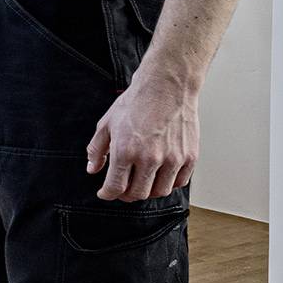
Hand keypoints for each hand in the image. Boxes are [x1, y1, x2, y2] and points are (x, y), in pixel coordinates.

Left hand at [87, 68, 198, 201]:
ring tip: (142, 181)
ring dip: (149, 190)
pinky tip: (161, 174)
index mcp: (125, 151)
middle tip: (123, 189)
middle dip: (127, 195)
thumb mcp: (107, 124)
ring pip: (160, 191)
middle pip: (138, 194)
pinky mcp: (190, 157)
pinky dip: (169, 183)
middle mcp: (150, 158)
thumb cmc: (136, 102)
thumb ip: (97, 149)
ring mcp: (173, 159)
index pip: (115, 187)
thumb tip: (92, 168)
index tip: (105, 193)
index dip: (107, 194)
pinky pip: (180, 182)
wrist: (166, 87)